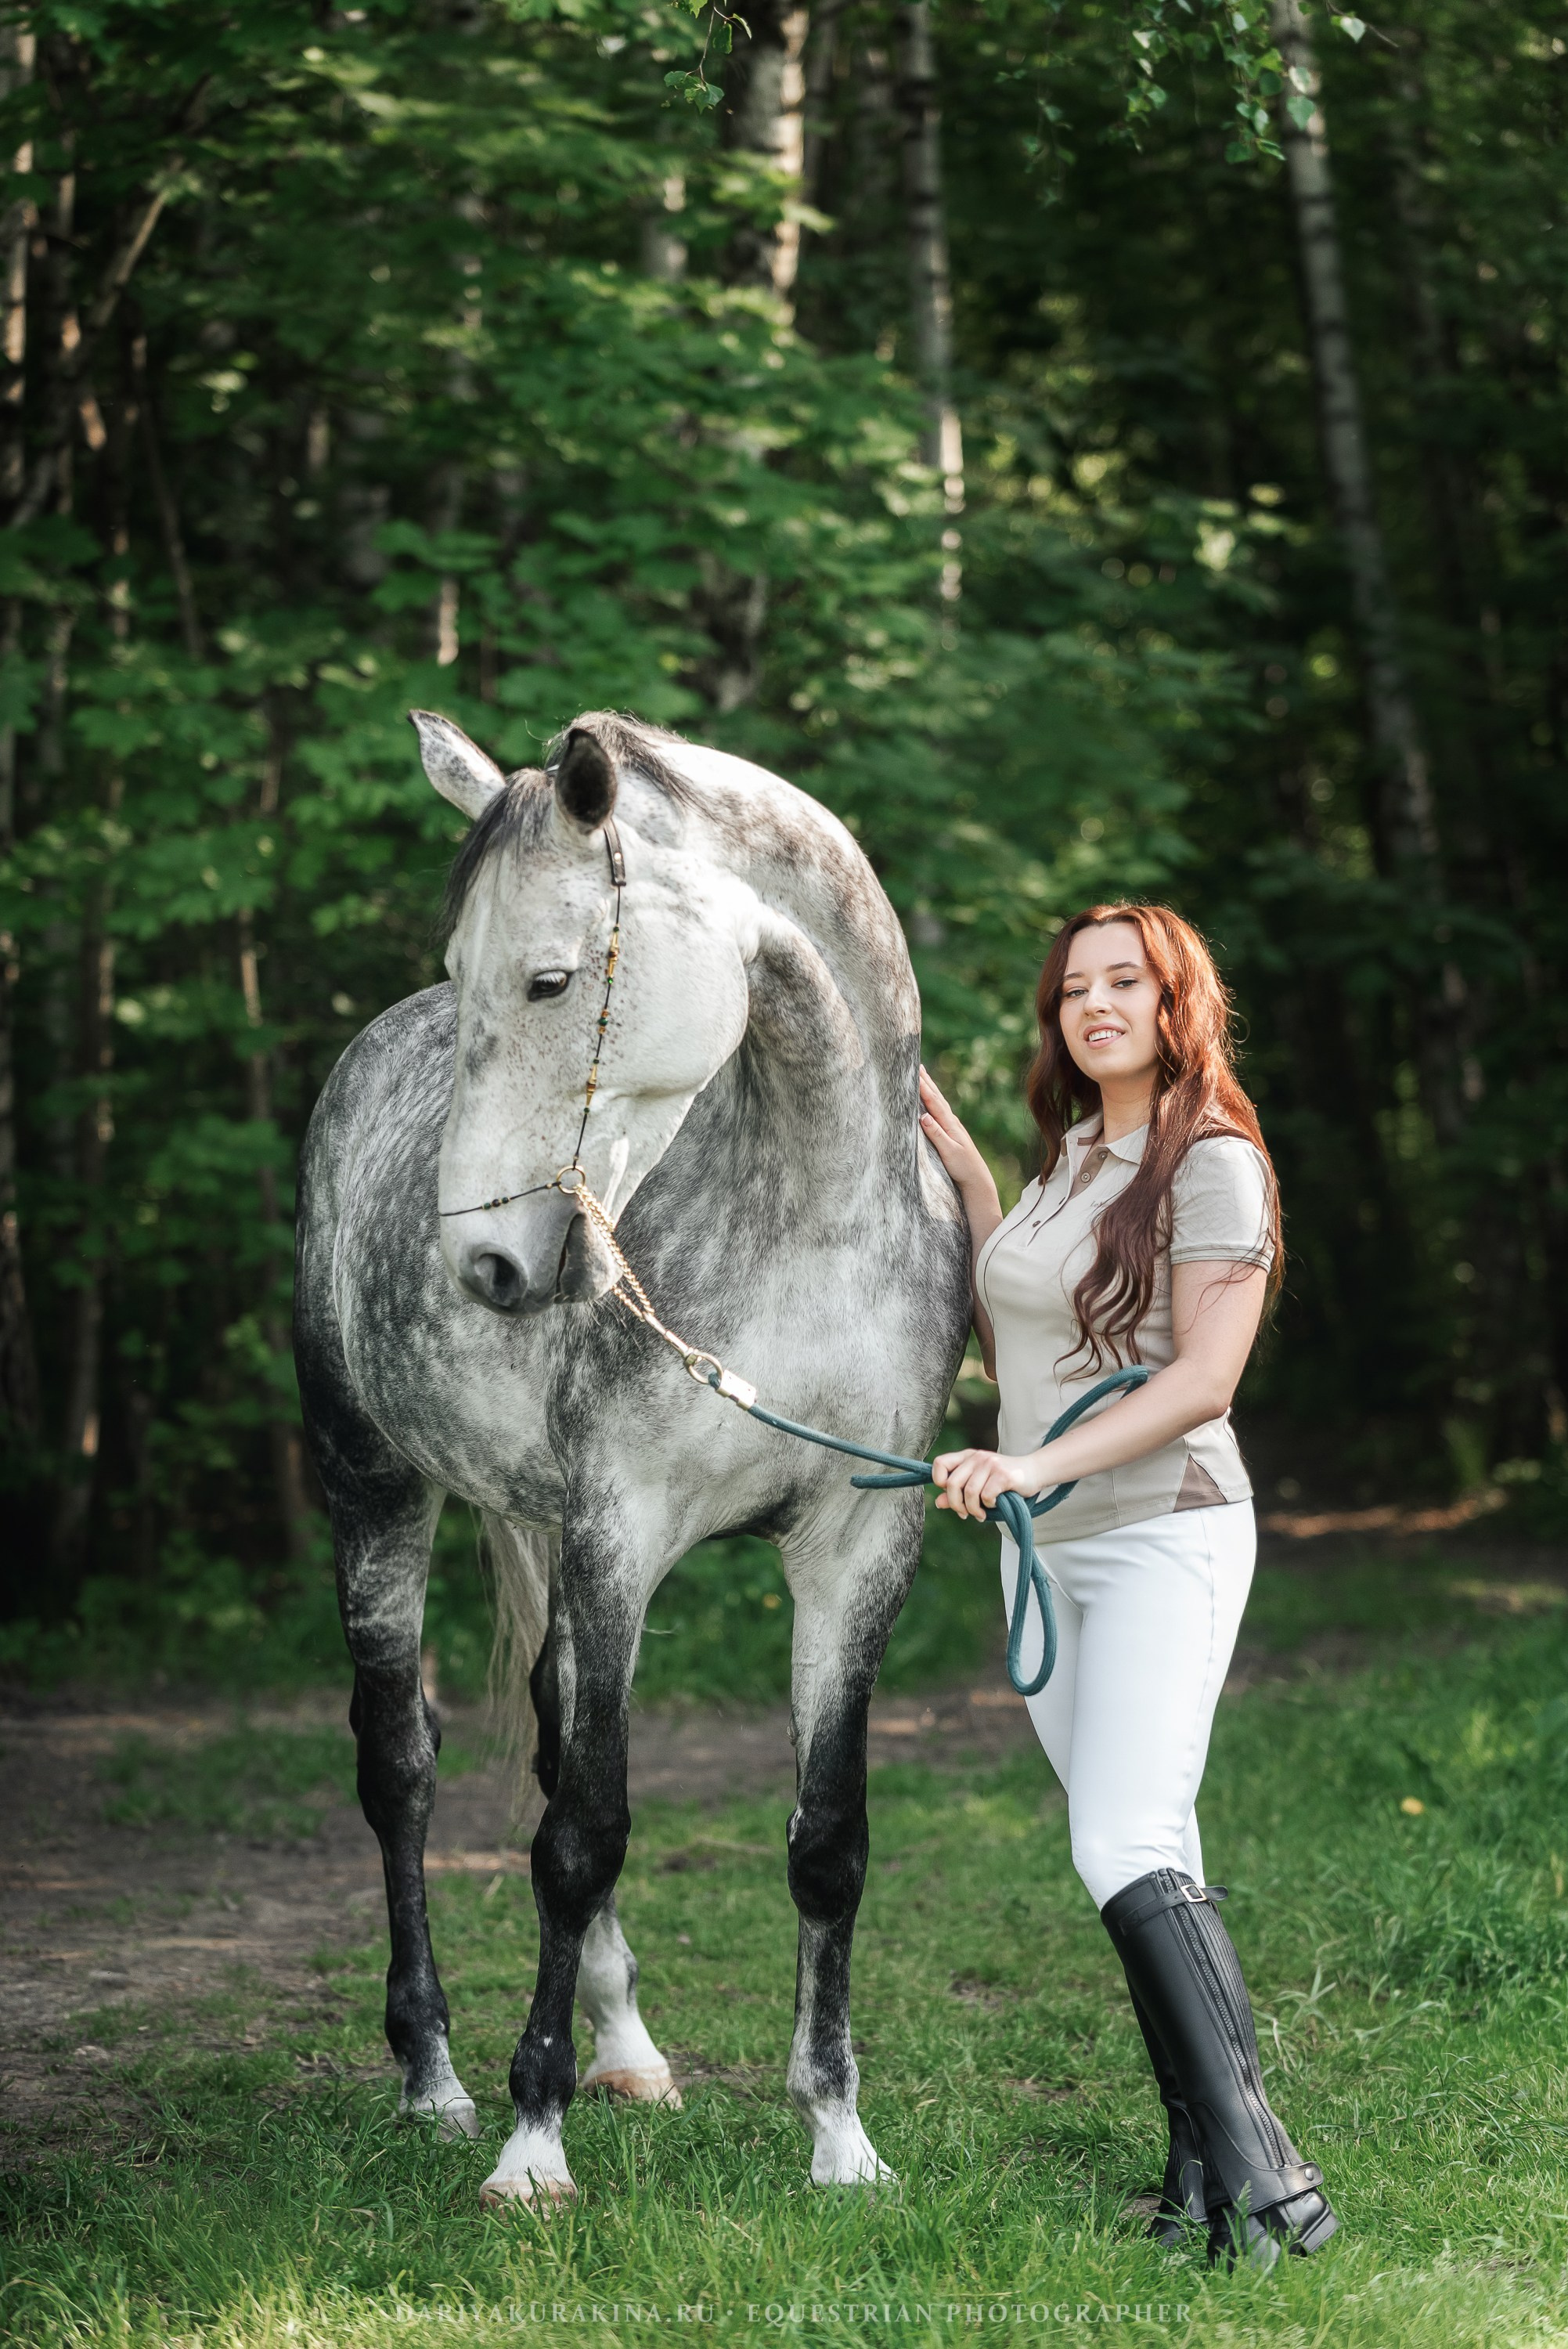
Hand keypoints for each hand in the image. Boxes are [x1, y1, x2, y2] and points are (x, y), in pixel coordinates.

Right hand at [919, 1068, 998, 1208]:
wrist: (977, 1180)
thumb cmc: (963, 1168)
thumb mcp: (949, 1152)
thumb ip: (936, 1134)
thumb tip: (923, 1116)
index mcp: (950, 1125)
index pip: (934, 1102)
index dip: (923, 1087)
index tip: (914, 1073)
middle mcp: (952, 1122)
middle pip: (937, 1097)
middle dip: (926, 1081)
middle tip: (916, 1065)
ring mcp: (953, 1127)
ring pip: (939, 1103)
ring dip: (931, 1088)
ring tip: (922, 1076)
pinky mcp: (952, 1133)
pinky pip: (940, 1111)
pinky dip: (934, 1101)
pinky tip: (931, 1101)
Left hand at [931, 1444, 1051, 1520]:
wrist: (1035, 1471)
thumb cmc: (1003, 1480)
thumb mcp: (978, 1483)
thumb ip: (957, 1492)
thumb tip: (938, 1503)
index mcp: (967, 1457)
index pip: (940, 1463)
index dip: (939, 1482)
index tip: (951, 1494)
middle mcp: (977, 1457)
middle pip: (952, 1483)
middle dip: (956, 1504)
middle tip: (964, 1514)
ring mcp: (991, 1464)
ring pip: (970, 1492)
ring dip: (973, 1509)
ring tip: (980, 1514)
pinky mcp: (1003, 1475)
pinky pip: (987, 1496)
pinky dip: (988, 1506)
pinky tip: (994, 1506)